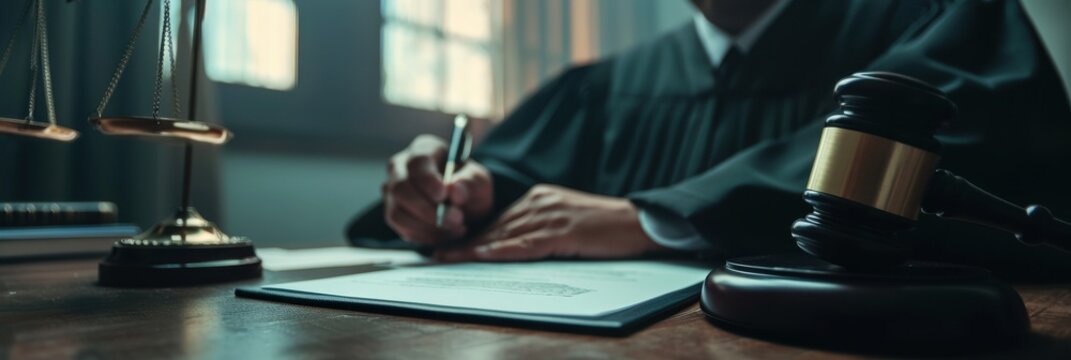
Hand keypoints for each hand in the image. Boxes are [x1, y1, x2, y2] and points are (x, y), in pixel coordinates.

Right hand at [383, 135, 493, 244]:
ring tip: (455, 228)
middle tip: (456, 219)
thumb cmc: (469, 185)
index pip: (417, 162)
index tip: (443, 196)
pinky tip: (446, 235)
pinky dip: (425, 236)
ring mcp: (392, 191)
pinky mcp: (393, 213)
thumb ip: (470, 182)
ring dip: (427, 227)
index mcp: (423, 149)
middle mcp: (400, 167)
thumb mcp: (479, 181)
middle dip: (428, 210)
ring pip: (397, 212)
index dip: (428, 181)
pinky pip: (401, 229)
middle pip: (401, 188)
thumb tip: (454, 190)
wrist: (464, 204)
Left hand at [435, 184, 664, 261]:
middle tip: (439, 255)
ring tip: (450, 259)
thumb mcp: (566, 220)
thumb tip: (511, 245)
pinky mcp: (562, 231)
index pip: (499, 219)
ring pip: (504, 234)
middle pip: (496, 225)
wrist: (637, 222)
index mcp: (540, 197)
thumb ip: (540, 228)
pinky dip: (502, 250)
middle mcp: (540, 201)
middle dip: (466, 242)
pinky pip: (526, 243)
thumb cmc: (605, 227)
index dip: (474, 235)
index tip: (451, 247)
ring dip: (475, 248)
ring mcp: (551, 215)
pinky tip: (484, 255)